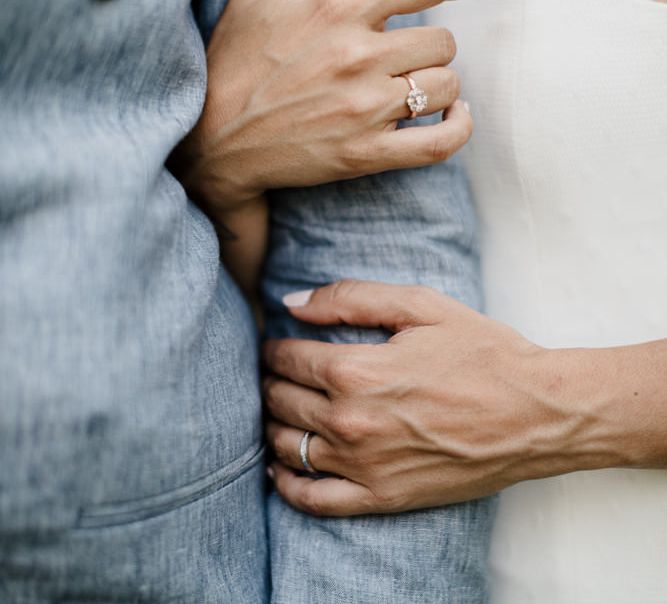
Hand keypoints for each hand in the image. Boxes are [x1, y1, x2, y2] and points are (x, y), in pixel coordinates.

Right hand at [172, 0, 470, 220]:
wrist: (217, 139)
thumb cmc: (235, 64)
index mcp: (336, 6)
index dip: (431, 2)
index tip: (423, 13)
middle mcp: (357, 54)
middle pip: (442, 41)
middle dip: (430, 50)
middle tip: (406, 62)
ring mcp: (365, 108)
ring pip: (447, 86)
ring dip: (439, 87)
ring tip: (418, 91)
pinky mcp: (366, 153)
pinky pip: (441, 141)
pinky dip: (460, 128)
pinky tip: (455, 116)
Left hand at [263, 281, 629, 516]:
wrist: (538, 413)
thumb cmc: (483, 354)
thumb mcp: (422, 305)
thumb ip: (350, 298)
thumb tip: (291, 302)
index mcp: (357, 370)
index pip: (287, 358)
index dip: (274, 348)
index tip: (277, 345)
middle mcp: (351, 420)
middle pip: (280, 400)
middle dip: (269, 382)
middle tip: (274, 374)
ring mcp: (363, 465)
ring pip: (287, 446)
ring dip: (272, 425)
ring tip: (277, 412)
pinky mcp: (381, 497)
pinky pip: (312, 499)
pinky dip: (287, 485)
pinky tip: (281, 469)